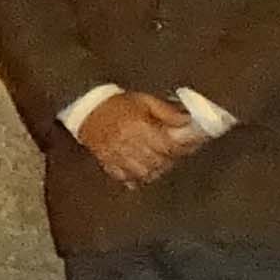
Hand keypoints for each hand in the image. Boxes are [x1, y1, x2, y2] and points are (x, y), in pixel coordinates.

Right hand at [76, 89, 205, 189]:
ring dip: (156, 170)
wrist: (86, 109)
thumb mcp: (144, 101)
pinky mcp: (108, 163)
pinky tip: (143, 170)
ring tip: (161, 162)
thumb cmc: (117, 104)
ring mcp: (117, 156)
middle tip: (177, 152)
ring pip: (144, 173)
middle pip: (158, 162)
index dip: (184, 147)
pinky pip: (127, 178)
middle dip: (171, 159)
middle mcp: (128, 143)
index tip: (193, 143)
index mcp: (139, 127)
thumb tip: (188, 121)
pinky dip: (137, 178)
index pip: (168, 146)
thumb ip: (167, 112)